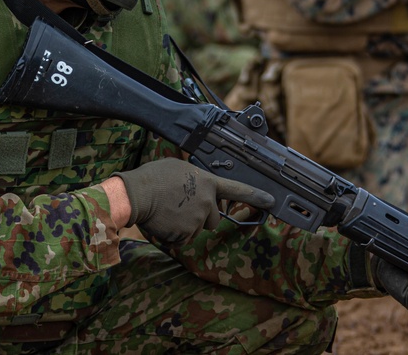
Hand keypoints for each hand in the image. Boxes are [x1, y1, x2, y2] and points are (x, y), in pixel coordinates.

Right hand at [113, 158, 274, 244]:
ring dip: (186, 226)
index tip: (271, 201)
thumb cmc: (153, 177)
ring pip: (197, 229)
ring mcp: (198, 219)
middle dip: (200, 217)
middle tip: (179, 206)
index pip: (237, 190)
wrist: (136, 194)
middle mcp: (208, 202)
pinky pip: (184, 239)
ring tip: (168, 211)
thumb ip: (195, 179)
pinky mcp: (187, 233)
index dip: (255, 196)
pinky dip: (175, 234)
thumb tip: (196, 185)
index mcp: (208, 182)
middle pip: (213, 219)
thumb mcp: (179, 168)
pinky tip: (164, 221)